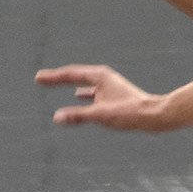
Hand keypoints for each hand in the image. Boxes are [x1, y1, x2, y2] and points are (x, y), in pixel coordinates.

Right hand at [34, 64, 166, 130]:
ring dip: (69, 82)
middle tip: (40, 79)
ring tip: (56, 82)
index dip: (53, 77)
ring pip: (83, 81)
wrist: (154, 115)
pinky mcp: (114, 94)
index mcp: (99, 76)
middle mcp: (104, 77)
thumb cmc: (129, 113)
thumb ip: (78, 116)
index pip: (70, 74)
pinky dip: (82, 91)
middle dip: (57, 77)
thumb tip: (57, 117)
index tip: (38, 78)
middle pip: (75, 74)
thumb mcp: (100, 115)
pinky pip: (92, 90)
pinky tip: (78, 95)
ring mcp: (109, 85)